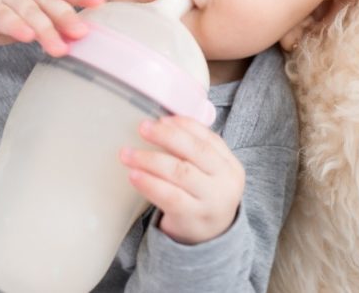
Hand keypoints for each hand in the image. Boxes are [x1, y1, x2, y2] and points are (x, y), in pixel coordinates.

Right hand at [0, 0, 105, 56]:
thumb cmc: (3, 12)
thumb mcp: (31, 17)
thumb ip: (53, 25)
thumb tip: (81, 40)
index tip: (102, 3)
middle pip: (49, 1)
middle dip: (67, 16)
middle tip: (82, 33)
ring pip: (29, 11)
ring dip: (45, 29)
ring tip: (59, 47)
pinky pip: (2, 17)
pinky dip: (15, 26)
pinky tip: (26, 36)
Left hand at [119, 116, 244, 244]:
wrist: (210, 239)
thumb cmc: (203, 197)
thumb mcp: (210, 174)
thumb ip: (195, 151)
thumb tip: (163, 123)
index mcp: (230, 165)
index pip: (209, 138)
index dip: (185, 125)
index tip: (161, 118)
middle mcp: (225, 181)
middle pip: (195, 151)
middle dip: (166, 136)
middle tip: (142, 128)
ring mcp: (211, 201)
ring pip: (180, 172)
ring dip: (150, 159)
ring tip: (128, 154)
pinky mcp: (192, 218)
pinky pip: (169, 196)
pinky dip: (149, 183)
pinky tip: (134, 176)